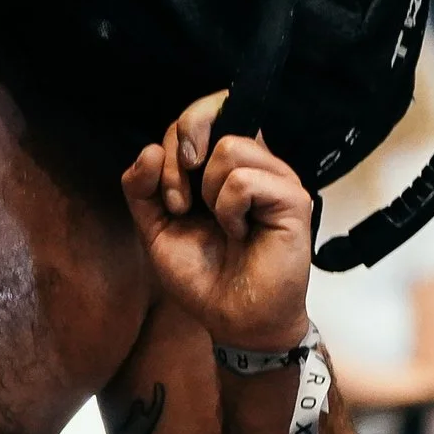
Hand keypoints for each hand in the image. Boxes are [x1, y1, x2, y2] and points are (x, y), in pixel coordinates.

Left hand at [124, 92, 313, 352]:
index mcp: (222, 163)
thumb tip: (149, 149)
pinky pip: (245, 180)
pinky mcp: (292, 198)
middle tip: (179, 203)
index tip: (168, 191)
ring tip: (220, 224)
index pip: (200, 114)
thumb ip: (141, 187)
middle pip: (209, 115)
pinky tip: (240, 233)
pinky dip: (229, 210)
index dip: (174, 138)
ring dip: (208, 192)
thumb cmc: (202, 274)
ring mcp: (276, 177)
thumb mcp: (155, 227)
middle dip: (177, 159)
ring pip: (230, 146)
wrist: (231, 318)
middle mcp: (252, 162)